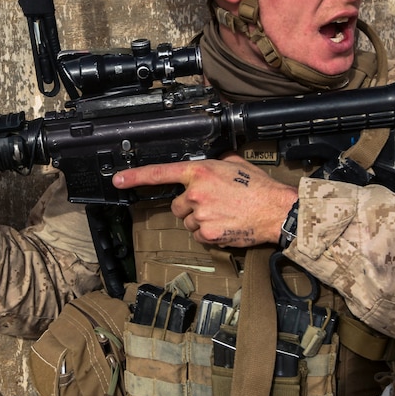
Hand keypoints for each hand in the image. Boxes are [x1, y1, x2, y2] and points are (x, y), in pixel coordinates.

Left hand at [111, 154, 296, 247]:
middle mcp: (196, 193)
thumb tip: (211, 159)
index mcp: (200, 172)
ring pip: (188, 222)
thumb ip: (216, 161)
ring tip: (223, 214)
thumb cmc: (259, 188)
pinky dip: (209, 233)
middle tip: (213, 204)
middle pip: (177, 205)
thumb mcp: (235, 163)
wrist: (276, 211)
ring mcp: (200, 215)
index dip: (135, 177)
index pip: (160, 173)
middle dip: (190, 206)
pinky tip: (225, 225)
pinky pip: (198, 235)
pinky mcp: (207, 234)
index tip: (118, 180)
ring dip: (200, 220)